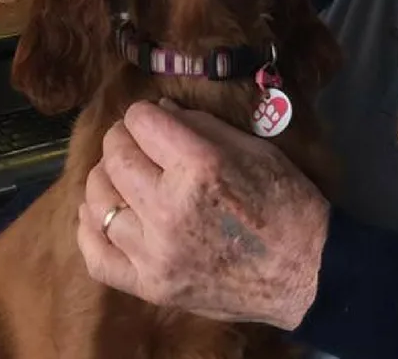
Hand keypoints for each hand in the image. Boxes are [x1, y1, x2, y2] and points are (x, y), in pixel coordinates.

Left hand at [77, 99, 329, 329]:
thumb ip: (201, 128)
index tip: (151, 117)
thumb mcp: (254, 150)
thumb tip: (161, 111)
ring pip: (99, 201)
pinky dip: (91, 228)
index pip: (142, 122)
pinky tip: (103, 213)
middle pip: (116, 156)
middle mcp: (170, 207)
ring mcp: (155, 252)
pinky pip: (96, 254)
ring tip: (122, 175)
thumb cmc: (287, 202)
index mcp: (200, 166)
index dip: (145, 112)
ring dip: (106, 179)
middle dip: (121, 138)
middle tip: (135, 140)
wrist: (306, 273)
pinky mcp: (151, 286)